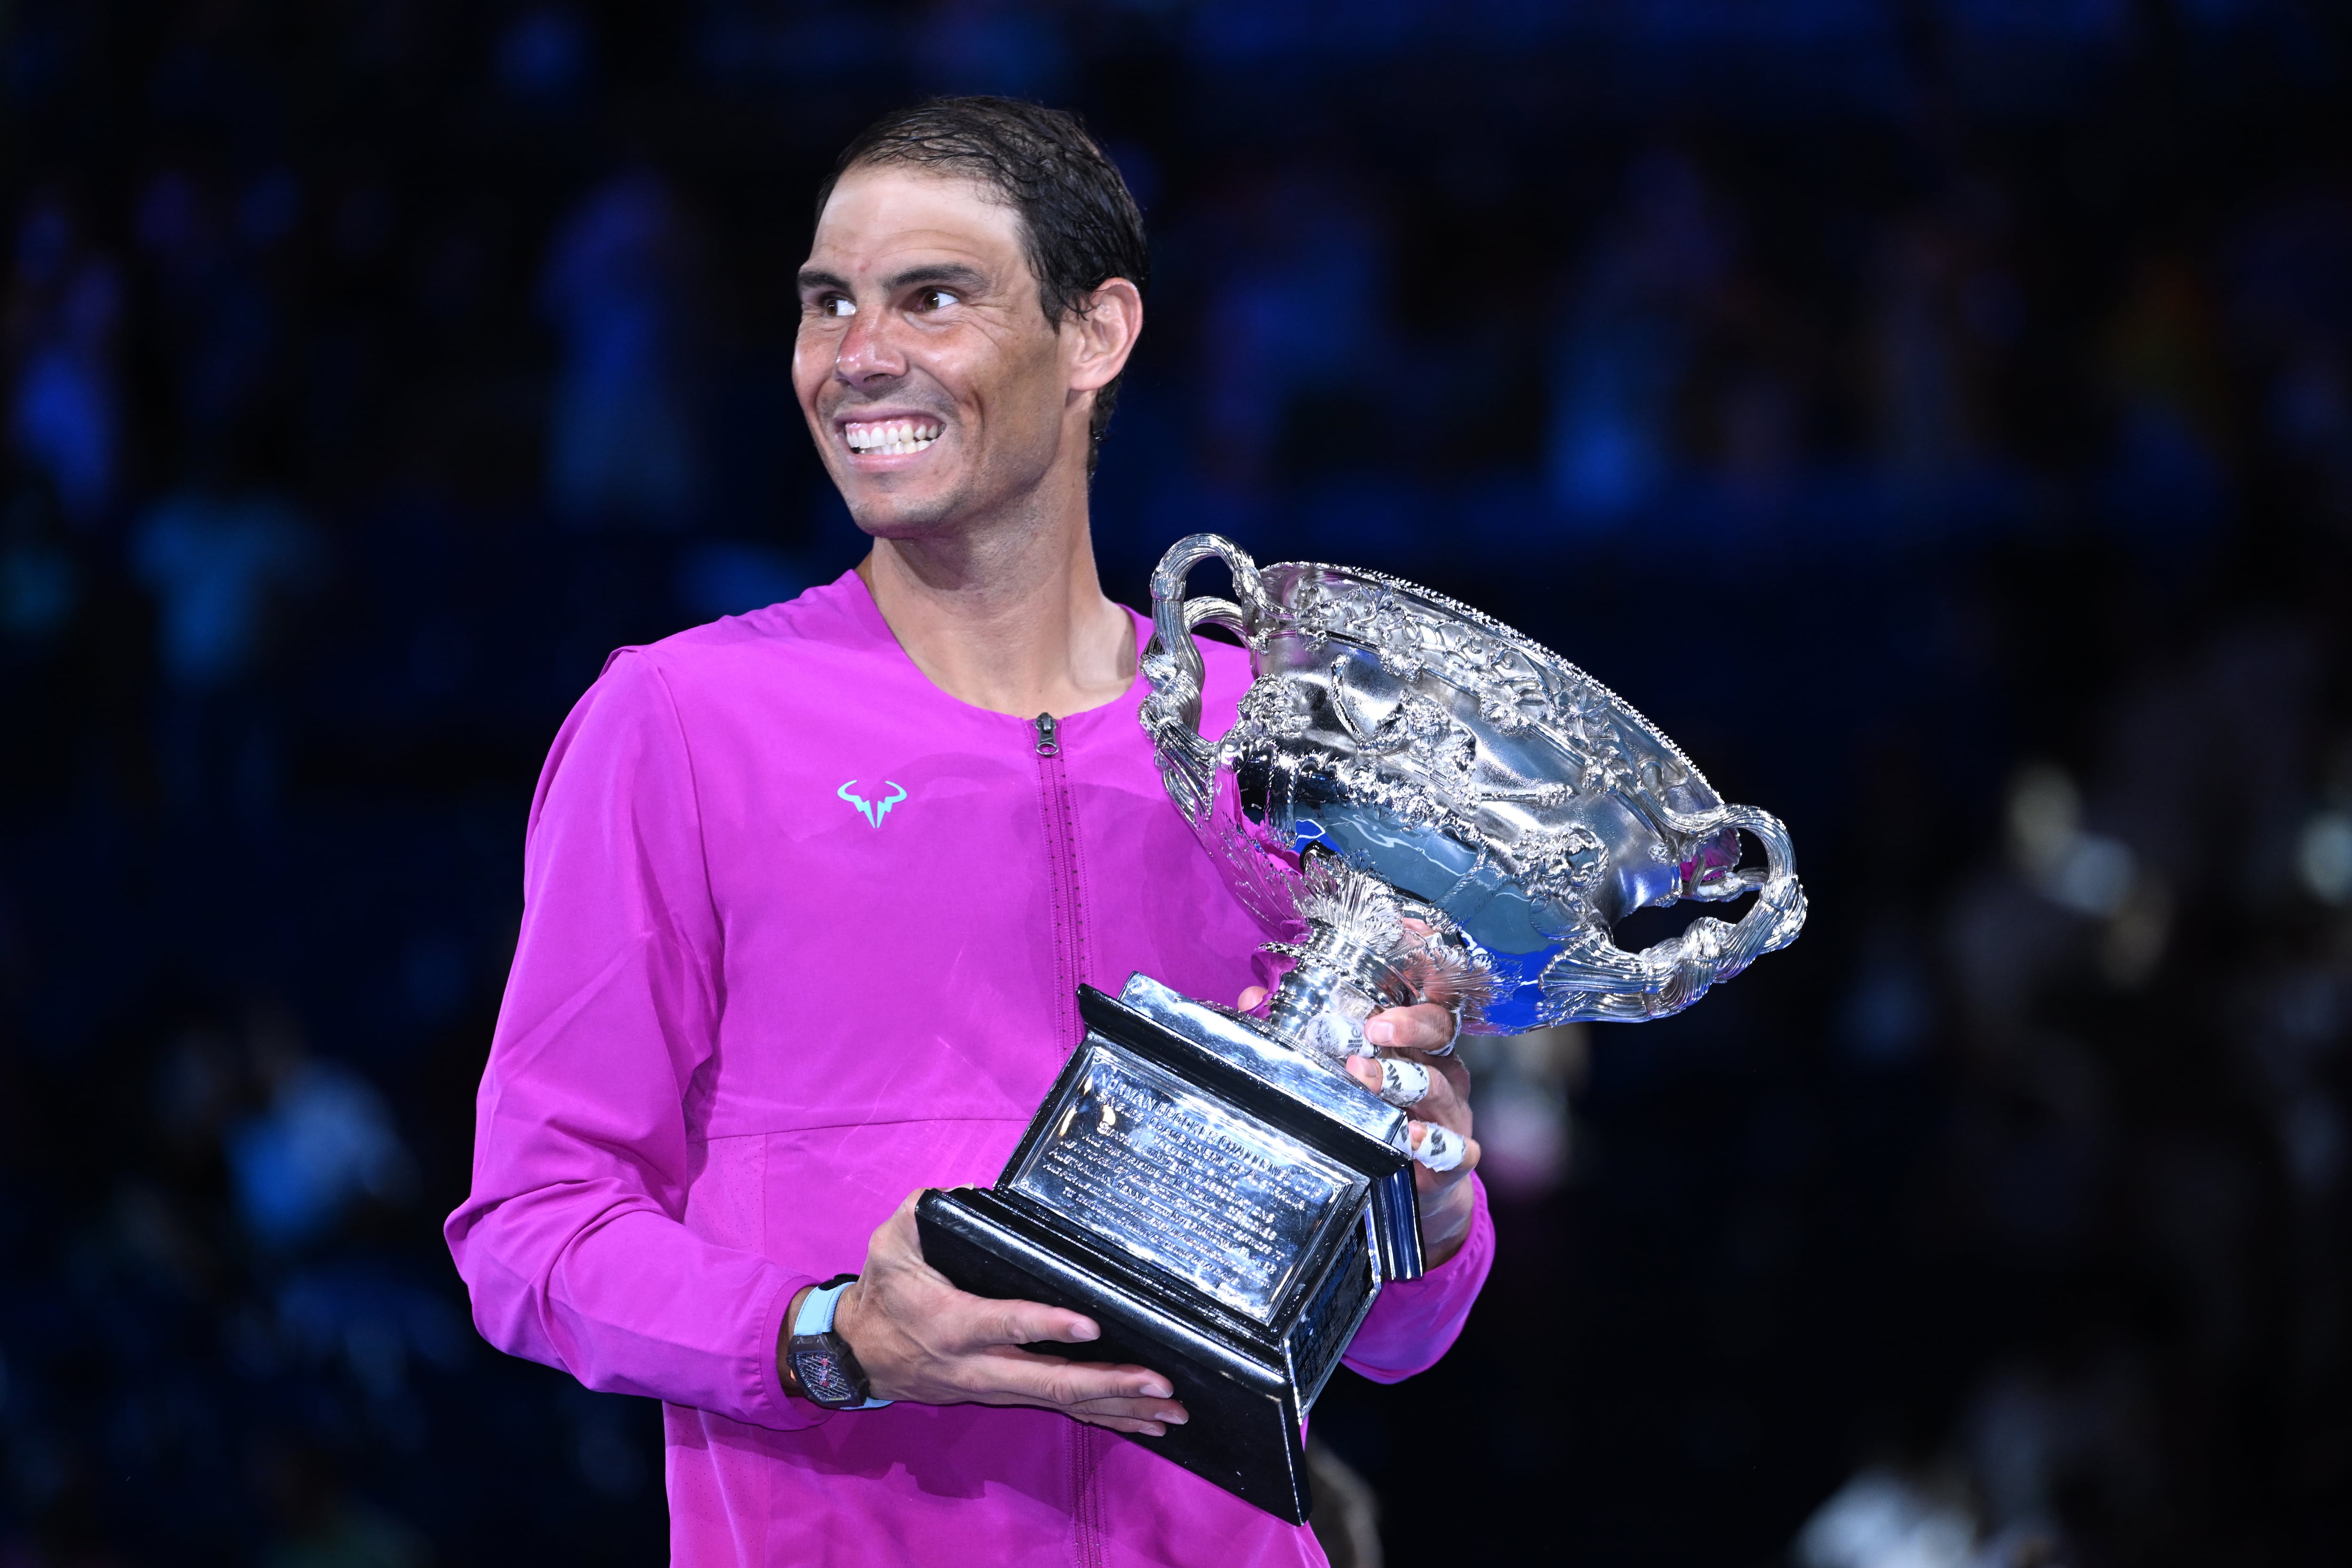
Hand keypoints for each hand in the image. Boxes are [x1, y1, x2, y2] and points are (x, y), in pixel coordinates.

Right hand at [806, 1192, 1190, 1435]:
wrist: (858, 1355)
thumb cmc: (883, 1292)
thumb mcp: (891, 1243)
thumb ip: (926, 1213)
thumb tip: (965, 1194)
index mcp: (953, 1324)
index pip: (1006, 1324)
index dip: (1048, 1326)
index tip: (1090, 1323)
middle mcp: (979, 1366)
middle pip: (1050, 1380)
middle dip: (1109, 1383)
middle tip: (1159, 1382)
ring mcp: (996, 1388)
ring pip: (1063, 1402)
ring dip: (1120, 1408)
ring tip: (1171, 1410)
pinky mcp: (1006, 1396)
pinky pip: (1061, 1410)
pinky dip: (1106, 1418)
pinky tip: (1146, 1424)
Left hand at [1238, 988, 1480, 1267]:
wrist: (1413, 1188)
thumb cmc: (1377, 1116)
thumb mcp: (1345, 1073)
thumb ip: (1302, 1034)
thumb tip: (1252, 997)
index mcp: (1415, 1043)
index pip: (1419, 1005)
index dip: (1401, 1000)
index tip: (1368, 1006)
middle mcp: (1441, 1069)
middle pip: (1438, 1033)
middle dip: (1408, 1028)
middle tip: (1371, 1031)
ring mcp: (1451, 1113)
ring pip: (1441, 1086)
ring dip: (1405, 1081)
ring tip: (1367, 1080)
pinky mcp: (1455, 1158)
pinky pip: (1455, 1147)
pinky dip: (1435, 1141)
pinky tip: (1410, 1136)